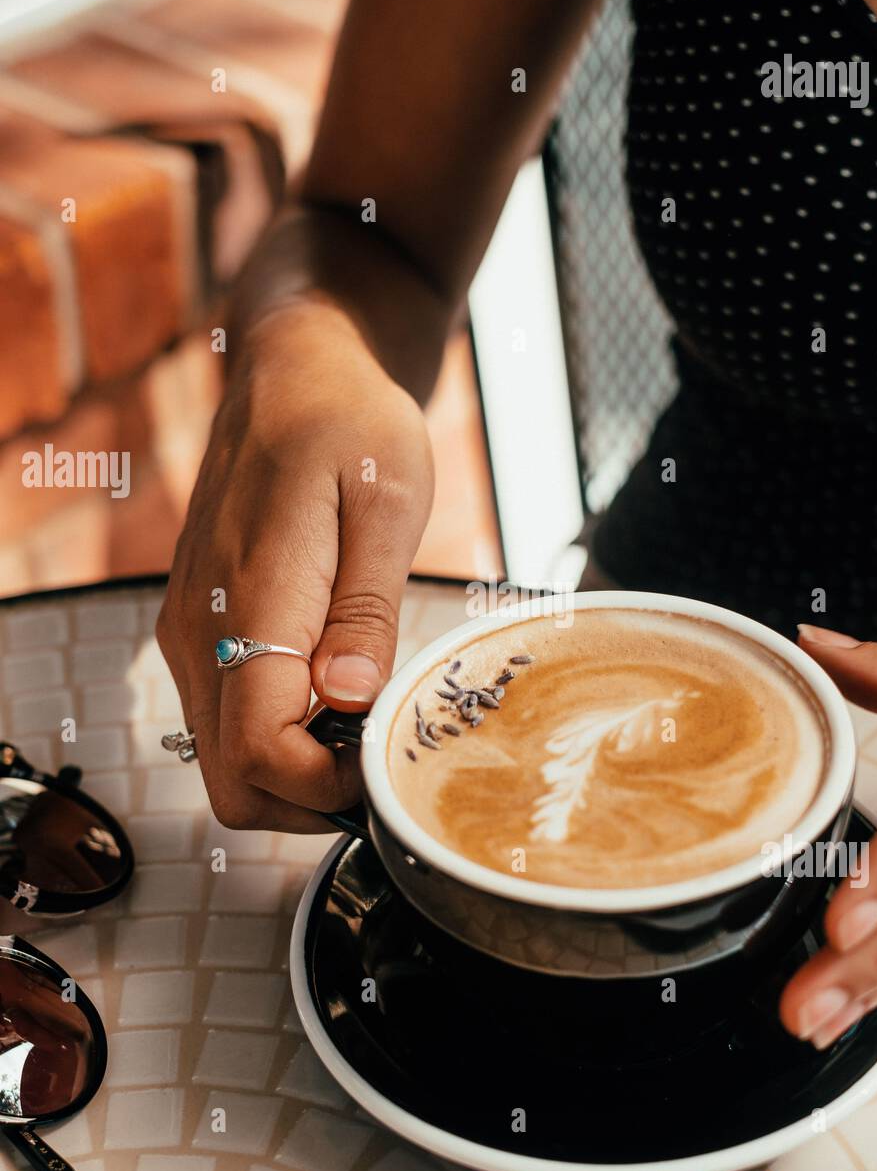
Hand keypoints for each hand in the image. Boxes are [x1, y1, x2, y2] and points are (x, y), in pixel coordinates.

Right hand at [157, 303, 433, 830]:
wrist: (296, 371)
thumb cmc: (351, 421)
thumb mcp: (387, 500)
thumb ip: (366, 607)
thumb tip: (350, 695)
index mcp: (250, 599)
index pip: (260, 754)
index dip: (328, 786)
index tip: (386, 756)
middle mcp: (202, 629)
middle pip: (234, 783)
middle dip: (312, 799)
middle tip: (382, 754)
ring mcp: (193, 632)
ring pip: (225, 763)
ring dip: (298, 773)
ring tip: (369, 723)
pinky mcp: (201, 629)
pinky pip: (228, 721)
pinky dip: (281, 739)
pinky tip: (338, 697)